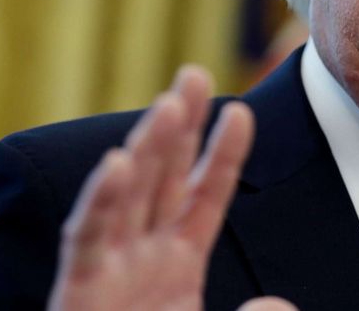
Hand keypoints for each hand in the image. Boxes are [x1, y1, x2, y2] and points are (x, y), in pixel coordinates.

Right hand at [48, 66, 295, 310]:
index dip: (223, 153)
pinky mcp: (80, 291)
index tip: (242, 111)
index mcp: (177, 263)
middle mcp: (142, 256)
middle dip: (179, 126)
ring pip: (130, 195)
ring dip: (148, 147)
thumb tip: (278, 307)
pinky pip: (89, 239)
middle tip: (193, 72)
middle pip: (165, 177)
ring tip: (169, 102)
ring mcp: (110, 270)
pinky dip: (102, 202)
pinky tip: (119, 162)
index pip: (204, 194)